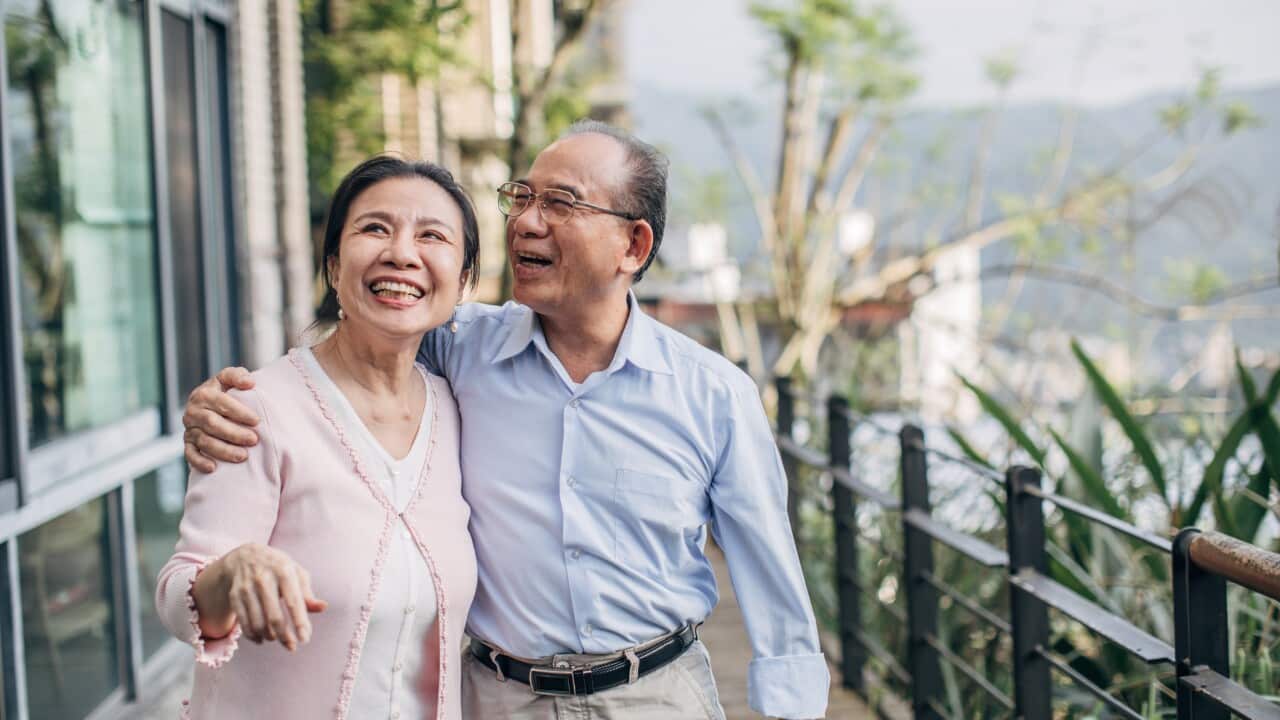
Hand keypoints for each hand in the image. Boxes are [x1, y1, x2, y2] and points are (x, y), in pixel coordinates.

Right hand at [183, 366, 259, 472]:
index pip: (220, 403)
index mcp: (203, 394)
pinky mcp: (188, 443)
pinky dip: (200, 462)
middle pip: (212, 424)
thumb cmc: (227, 392)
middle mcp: (193, 411)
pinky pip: (190, 454)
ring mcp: (189, 428)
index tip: (257, 420)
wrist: (211, 406)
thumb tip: (249, 383)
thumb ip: (238, 376)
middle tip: (254, 440)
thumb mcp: (230, 379)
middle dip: (234, 433)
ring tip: (243, 456)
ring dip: (223, 450)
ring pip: (204, 441)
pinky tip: (213, 468)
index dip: (238, 412)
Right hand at [193, 543, 326, 651]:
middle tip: (292, 647)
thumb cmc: (278, 568)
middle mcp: (264, 579)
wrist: (245, 556)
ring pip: (257, 622)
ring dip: (268, 636)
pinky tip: (261, 639)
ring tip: (276, 638)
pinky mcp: (235, 596)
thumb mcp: (296, 574)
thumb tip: (323, 608)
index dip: (300, 622)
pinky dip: (253, 635)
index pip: (294, 602)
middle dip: (284, 636)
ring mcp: (247, 587)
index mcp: (284, 571)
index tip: (305, 639)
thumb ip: (307, 593)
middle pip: (274, 616)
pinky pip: (243, 622)